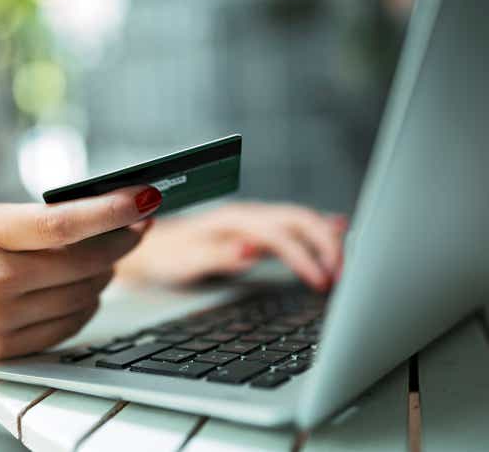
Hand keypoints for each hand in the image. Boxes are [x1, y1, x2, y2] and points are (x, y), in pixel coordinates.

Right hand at [0, 185, 162, 361]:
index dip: (112, 211)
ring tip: (104, 256)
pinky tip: (82, 288)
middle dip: (123, 241)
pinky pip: (72, 326)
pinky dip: (87, 304)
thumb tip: (107, 216)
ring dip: (106, 273)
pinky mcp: (6, 350)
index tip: (145, 198)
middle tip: (137, 224)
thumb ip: (39, 221)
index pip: (64, 224)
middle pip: (85, 262)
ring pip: (86, 295)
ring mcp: (1, 320)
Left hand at [116, 202, 346, 290]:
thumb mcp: (184, 261)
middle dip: (326, 244)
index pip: (280, 233)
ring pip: (300, 221)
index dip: (305, 256)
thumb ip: (217, 255)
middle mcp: (247, 216)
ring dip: (326, 240)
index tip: (322, 281)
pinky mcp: (256, 233)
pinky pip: (293, 228)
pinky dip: (317, 232)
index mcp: (233, 220)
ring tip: (346, 265)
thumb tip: (250, 251)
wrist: (150, 248)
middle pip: (299, 219)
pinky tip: (336, 230)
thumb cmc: (165, 256)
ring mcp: (253, 223)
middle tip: (344, 276)